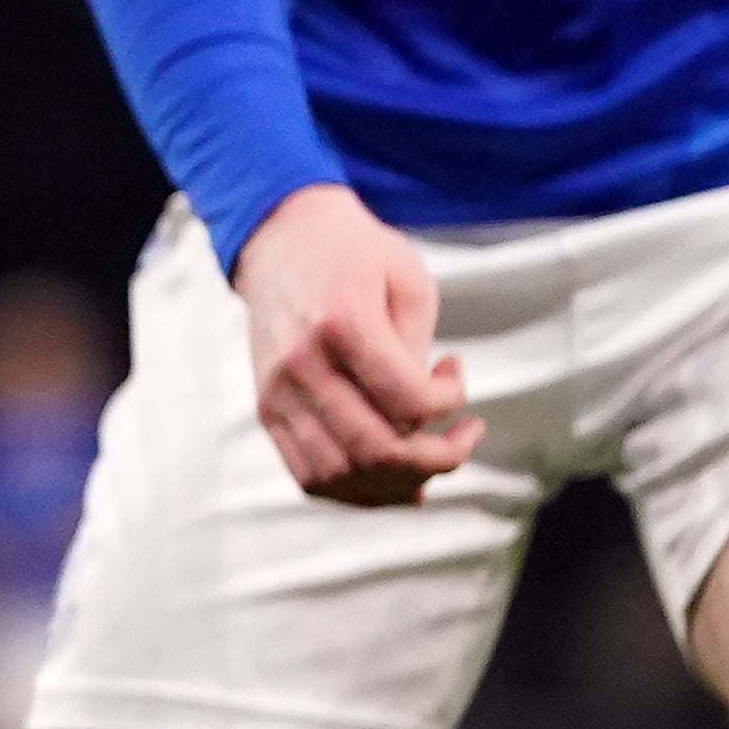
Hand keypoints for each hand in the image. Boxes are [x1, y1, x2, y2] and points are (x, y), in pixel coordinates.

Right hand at [232, 181, 476, 503]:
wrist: (280, 238)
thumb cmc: (354, 253)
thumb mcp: (407, 280)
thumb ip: (417, 352)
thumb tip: (421, 419)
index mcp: (342, 325)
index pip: (411, 403)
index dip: (452, 402)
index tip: (456, 374)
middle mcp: (301, 366)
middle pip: (376, 451)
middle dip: (437, 459)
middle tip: (462, 438)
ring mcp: (277, 393)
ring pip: (340, 476)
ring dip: (397, 485)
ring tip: (427, 463)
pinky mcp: (266, 409)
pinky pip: (309, 476)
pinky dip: (355, 490)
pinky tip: (388, 475)